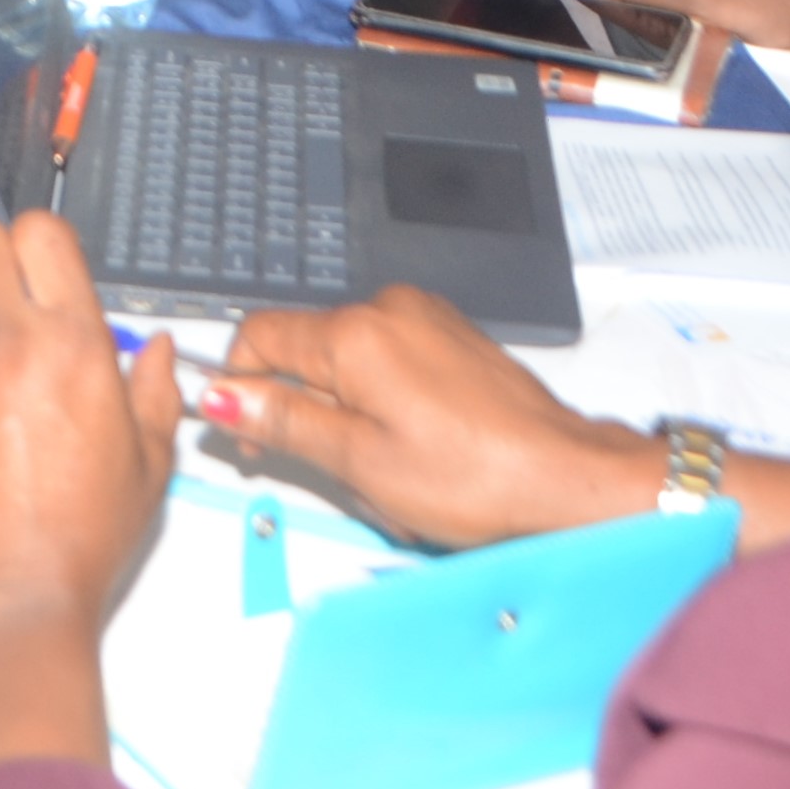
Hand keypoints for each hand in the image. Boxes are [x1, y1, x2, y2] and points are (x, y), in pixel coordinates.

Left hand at [0, 217, 179, 775]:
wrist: (12, 597)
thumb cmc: (83, 539)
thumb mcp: (149, 464)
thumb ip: (155, 392)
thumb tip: (155, 349)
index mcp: (73, 344)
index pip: (41, 233)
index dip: (42, 246)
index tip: (47, 274)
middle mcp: (5, 342)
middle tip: (11, 309)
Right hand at [210, 289, 656, 551]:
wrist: (568, 478)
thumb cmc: (477, 477)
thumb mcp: (360, 461)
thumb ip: (285, 419)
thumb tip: (221, 393)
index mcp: (356, 334)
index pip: (260, 336)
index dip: (239, 386)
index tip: (248, 434)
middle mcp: (390, 310)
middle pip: (308, 352)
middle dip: (307, 413)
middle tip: (333, 475)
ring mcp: (427, 320)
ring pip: (352, 364)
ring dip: (350, 418)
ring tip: (387, 478)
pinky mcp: (455, 340)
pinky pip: (394, 365)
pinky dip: (387, 408)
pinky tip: (416, 456)